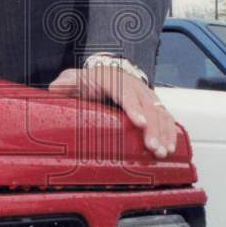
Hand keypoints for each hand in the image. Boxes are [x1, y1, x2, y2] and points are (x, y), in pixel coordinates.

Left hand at [48, 67, 176, 158]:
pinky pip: (166, 117)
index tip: (139, 122)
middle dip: (152, 128)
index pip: (126, 92)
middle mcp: (134, 86)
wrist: (105, 75)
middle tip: (152, 146)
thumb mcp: (74, 79)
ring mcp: (146, 95)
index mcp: (114, 80)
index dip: (133, 107)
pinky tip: (170, 147)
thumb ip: (65, 84)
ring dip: (164, 132)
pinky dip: (170, 132)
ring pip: (160, 112)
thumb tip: (55, 88)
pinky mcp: (153, 106)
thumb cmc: (89, 81)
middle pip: (148, 105)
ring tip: (162, 151)